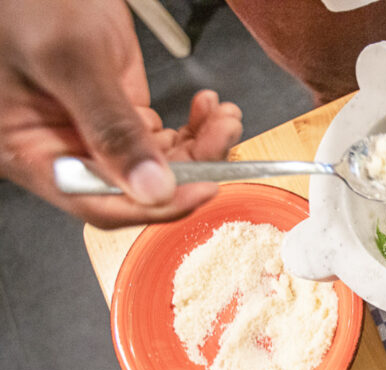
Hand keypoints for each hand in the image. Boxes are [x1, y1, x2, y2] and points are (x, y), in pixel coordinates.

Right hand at [0, 0, 242, 227]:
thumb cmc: (33, 5)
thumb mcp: (73, 61)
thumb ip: (111, 126)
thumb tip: (151, 187)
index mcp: (32, 154)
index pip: (100, 205)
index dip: (155, 205)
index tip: (203, 187)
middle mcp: (66, 153)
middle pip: (138, 189)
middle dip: (191, 167)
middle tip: (224, 136)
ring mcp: (97, 136)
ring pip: (160, 164)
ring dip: (201, 146)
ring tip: (224, 118)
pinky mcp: (121, 116)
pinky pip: (164, 139)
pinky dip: (195, 128)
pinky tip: (209, 108)